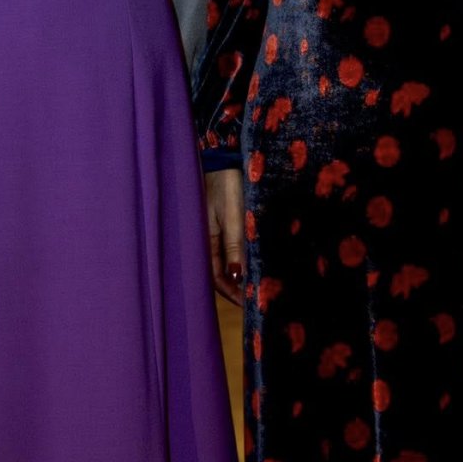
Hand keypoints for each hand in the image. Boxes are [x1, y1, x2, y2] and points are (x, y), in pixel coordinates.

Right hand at [206, 168, 244, 306]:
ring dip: (240, 273)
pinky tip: (252, 260)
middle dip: (236, 288)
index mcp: (205, 242)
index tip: (250, 304)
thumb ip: (235, 246)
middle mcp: (207, 240)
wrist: (222, 157)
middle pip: (220, 274)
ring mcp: (213, 232)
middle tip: (256, 297)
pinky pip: (229, 248)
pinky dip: (240, 258)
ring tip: (257, 283)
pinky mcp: (221, 224)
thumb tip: (238, 278)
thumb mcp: (233, 217)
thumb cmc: (226, 185)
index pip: (216, 278)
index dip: (232, 293)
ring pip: (226, 262)